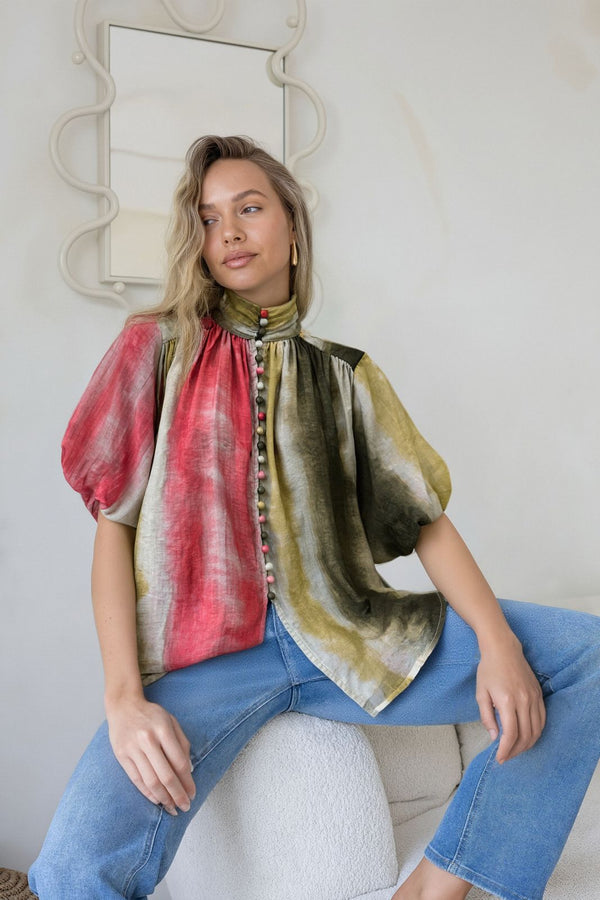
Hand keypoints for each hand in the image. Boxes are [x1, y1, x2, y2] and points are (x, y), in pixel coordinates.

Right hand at [106, 695, 195, 814]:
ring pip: (150, 781)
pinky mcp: (121, 756)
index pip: (179, 762)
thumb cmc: (151, 715)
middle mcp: (147, 740)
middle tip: (185, 807)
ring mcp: (132, 749)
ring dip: (163, 798)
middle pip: (165, 775)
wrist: (123, 706)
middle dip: (177, 795)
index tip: (192, 793)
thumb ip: (182, 744)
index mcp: (163, 730)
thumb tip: (189, 771)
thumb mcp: (171, 721)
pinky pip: (136, 779)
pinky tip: (157, 800)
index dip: (187, 781)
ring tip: (172, 808)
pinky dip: (147, 793)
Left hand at [476, 631, 545, 764]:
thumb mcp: (481, 694)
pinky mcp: (539, 694)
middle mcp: (524, 700)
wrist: (503, 649)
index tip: (500, 758)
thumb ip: (487, 717)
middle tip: (506, 756)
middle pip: (526, 735)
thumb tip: (495, 737)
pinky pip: (542, 719)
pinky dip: (536, 731)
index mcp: (507, 701)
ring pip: (537, 729)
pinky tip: (527, 736)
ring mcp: (534, 697)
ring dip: (528, 744)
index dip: (506, 750)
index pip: (511, 734)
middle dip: (516, 750)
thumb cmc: (488, 670)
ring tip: (516, 749)